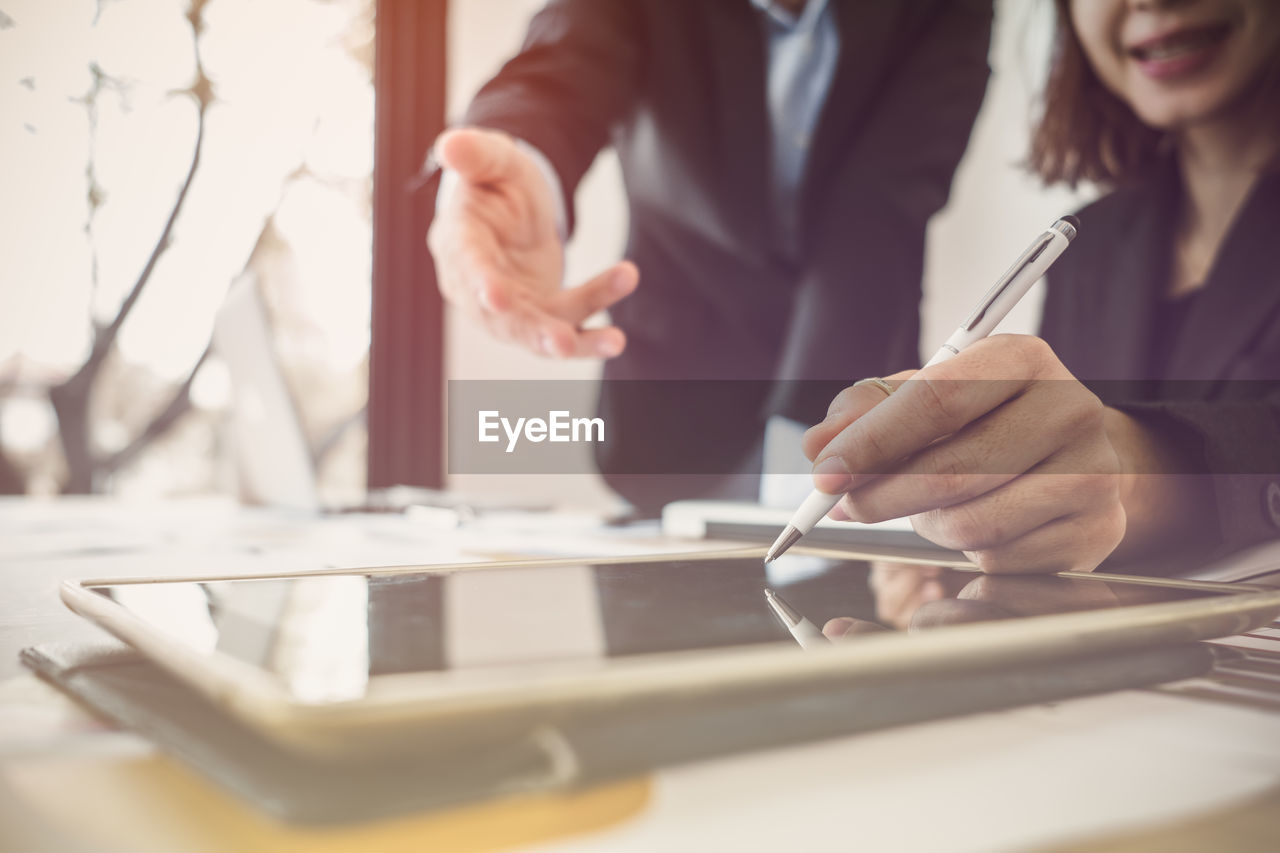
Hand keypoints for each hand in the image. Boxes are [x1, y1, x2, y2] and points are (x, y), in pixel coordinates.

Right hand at [426, 127, 638, 357]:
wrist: (512, 205)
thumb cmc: (495, 181)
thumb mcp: (492, 159)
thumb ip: (475, 154)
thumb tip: (449, 143)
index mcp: (458, 244)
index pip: (466, 266)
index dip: (481, 283)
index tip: (497, 298)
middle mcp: (475, 287)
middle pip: (502, 317)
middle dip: (532, 330)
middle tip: (561, 342)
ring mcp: (508, 307)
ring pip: (536, 331)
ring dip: (572, 341)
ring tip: (614, 341)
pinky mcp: (538, 314)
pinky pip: (565, 327)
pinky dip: (592, 334)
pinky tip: (616, 338)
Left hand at [801, 336, 1127, 573]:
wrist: (1068, 454)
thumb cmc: (981, 419)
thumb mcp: (920, 394)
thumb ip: (863, 411)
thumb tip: (819, 446)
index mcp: (1021, 358)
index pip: (936, 400)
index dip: (871, 443)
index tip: (825, 476)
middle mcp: (1070, 408)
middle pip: (951, 471)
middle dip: (880, 497)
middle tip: (846, 507)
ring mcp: (1094, 473)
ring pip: (971, 524)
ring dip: (926, 526)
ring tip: (925, 507)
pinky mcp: (1097, 531)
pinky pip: (999, 559)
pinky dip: (966, 551)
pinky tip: (974, 524)